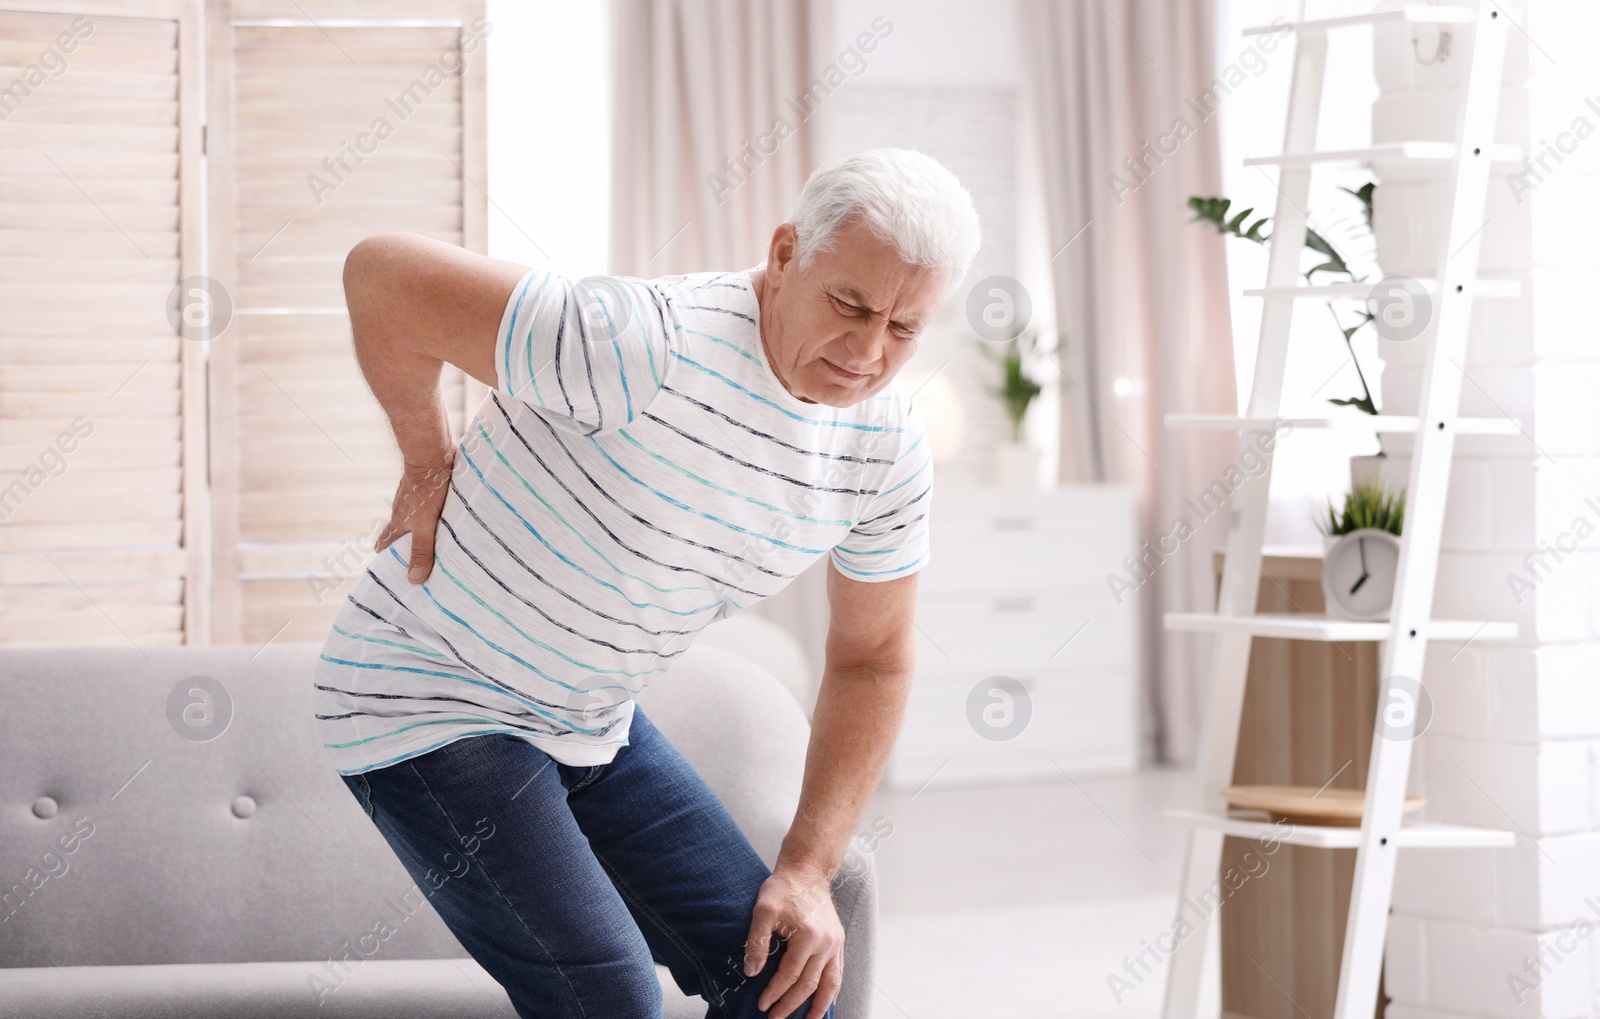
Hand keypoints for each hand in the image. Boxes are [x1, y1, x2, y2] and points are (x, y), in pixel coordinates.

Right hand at [374, 454, 454, 582]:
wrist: (433, 453)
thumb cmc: (428, 490)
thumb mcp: (426, 525)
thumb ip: (422, 551)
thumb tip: (414, 581)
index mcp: (398, 522)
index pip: (384, 543)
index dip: (385, 556)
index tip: (388, 571)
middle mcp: (403, 510)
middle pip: (400, 532)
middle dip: (407, 546)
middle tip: (417, 561)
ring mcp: (414, 497)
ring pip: (416, 518)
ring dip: (424, 530)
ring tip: (438, 543)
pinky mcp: (429, 487)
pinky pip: (430, 505)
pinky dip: (435, 515)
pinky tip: (449, 518)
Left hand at [744, 863, 843, 1018]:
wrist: (807, 871)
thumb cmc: (784, 888)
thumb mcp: (763, 911)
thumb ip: (757, 943)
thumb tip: (752, 972)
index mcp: (809, 936)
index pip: (790, 974)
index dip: (775, 992)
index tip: (762, 1005)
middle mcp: (826, 943)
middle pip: (809, 984)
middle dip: (791, 1004)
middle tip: (775, 1018)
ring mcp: (836, 943)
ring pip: (830, 984)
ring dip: (819, 1006)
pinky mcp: (838, 942)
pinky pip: (838, 973)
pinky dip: (832, 991)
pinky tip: (824, 1002)